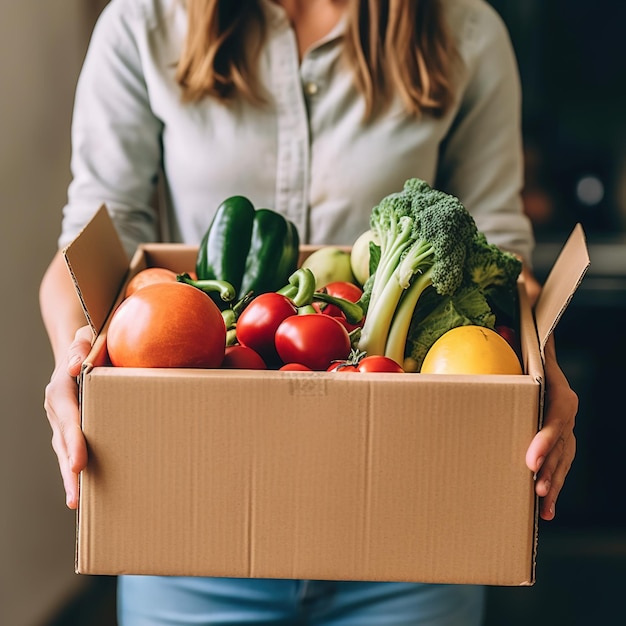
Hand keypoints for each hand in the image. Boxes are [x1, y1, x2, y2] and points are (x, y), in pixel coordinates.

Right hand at [43, 325, 91, 508]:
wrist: (77, 349)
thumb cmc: (89, 342)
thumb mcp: (86, 337)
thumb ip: (81, 346)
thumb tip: (75, 366)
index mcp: (60, 388)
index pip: (68, 418)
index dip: (74, 441)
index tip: (80, 464)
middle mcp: (55, 408)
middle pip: (62, 442)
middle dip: (69, 470)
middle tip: (76, 497)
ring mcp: (59, 420)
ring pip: (63, 451)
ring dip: (70, 477)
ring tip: (76, 502)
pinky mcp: (67, 427)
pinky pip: (69, 449)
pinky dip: (74, 469)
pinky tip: (82, 489)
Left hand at [525, 336, 577, 519]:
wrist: (543, 360)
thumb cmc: (530, 352)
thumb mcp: (528, 341)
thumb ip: (520, 336)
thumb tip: (506, 321)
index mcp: (559, 392)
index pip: (557, 418)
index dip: (547, 440)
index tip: (530, 458)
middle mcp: (566, 413)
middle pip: (562, 445)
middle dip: (550, 468)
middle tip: (535, 486)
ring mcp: (565, 432)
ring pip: (563, 461)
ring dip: (554, 482)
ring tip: (543, 505)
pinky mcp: (559, 445)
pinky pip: (559, 468)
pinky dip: (554, 488)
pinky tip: (546, 511)